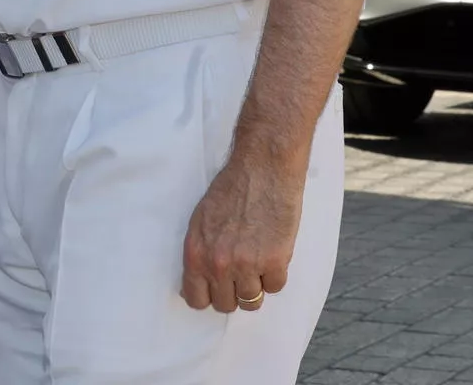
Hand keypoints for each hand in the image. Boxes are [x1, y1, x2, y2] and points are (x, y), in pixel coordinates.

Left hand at [180, 152, 305, 313]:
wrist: (263, 168)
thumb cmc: (232, 188)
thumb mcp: (201, 220)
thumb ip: (199, 252)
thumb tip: (198, 281)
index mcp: (196, 253)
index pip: (196, 300)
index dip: (208, 296)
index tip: (217, 289)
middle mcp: (218, 264)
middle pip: (226, 305)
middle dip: (233, 292)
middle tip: (241, 272)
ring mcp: (247, 265)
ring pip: (252, 301)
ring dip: (255, 284)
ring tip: (258, 260)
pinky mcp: (275, 261)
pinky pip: (275, 286)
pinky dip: (275, 274)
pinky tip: (273, 252)